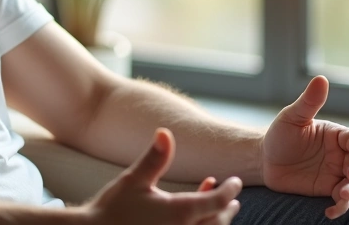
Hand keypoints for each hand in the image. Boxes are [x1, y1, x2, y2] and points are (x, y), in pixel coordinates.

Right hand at [83, 128, 241, 224]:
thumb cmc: (113, 209)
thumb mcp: (134, 179)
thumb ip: (155, 158)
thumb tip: (164, 131)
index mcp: (179, 213)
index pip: (217, 201)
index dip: (229, 191)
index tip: (235, 182)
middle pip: (217, 222)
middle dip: (226, 210)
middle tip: (233, 200)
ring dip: (215, 222)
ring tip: (218, 212)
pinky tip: (191, 219)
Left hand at [262, 76, 348, 219]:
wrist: (264, 159)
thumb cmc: (279, 134)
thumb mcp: (293, 117)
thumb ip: (309, 102)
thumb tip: (321, 79)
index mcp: (337, 135)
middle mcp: (341, 155)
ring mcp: (335, 173)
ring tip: (344, 194)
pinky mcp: (327, 190)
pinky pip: (340, 201)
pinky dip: (340, 207)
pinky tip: (330, 211)